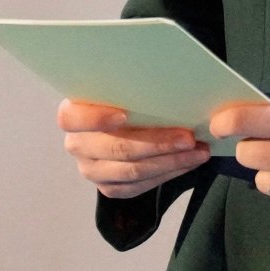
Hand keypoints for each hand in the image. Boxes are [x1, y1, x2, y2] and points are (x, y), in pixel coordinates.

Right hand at [57, 99, 209, 200]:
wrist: (128, 125)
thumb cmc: (129, 99)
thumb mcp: (123, 88)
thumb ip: (131, 87)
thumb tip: (166, 82)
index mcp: (72, 114)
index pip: (71, 118)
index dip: (96, 118)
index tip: (125, 114)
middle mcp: (77, 144)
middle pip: (115, 148)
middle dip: (157, 143)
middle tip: (188, 137)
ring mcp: (92, 169)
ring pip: (131, 171)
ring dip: (170, 161)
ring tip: (198, 151)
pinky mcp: (109, 187)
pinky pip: (140, 185)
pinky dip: (168, 173)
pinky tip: (188, 162)